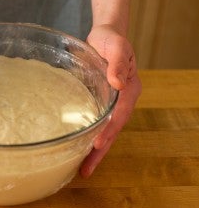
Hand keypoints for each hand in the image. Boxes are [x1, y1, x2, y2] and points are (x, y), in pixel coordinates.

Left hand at [80, 24, 141, 177]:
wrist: (106, 36)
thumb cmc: (111, 40)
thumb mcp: (116, 46)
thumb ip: (117, 63)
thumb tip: (118, 84)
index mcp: (129, 90)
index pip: (118, 115)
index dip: (108, 130)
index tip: (97, 145)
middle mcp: (122, 101)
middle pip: (112, 131)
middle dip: (100, 151)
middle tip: (86, 171)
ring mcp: (112, 104)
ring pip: (105, 132)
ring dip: (94, 151)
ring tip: (82, 170)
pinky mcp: (100, 103)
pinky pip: (97, 124)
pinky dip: (89, 138)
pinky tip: (78, 149)